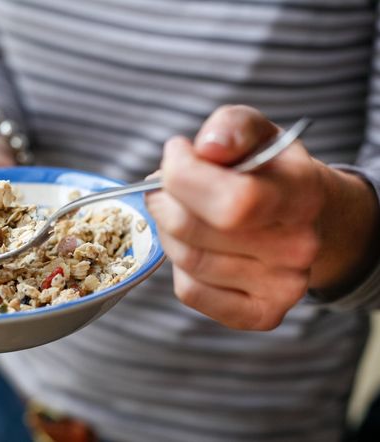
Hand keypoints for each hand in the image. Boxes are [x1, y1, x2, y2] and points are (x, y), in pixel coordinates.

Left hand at [147, 105, 379, 329]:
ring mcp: (281, 288)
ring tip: (180, 211)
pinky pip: (190, 291)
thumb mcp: (257, 132)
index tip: (175, 154)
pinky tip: (195, 244)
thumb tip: (207, 148)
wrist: (309, 218)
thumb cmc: (270, 172)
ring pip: (186, 260)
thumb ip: (232, 126)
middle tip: (163, 186)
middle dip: (163, 200)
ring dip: (167, 230)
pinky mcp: (260, 315)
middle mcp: (296, 248)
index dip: (183, 175)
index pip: (232, 200)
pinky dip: (178, 266)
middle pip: (192, 230)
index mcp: (301, 196)